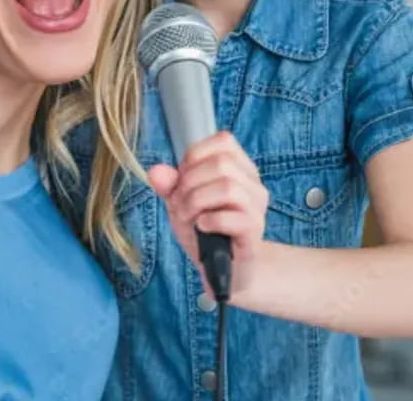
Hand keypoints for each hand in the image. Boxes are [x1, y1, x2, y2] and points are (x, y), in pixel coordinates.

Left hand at [148, 131, 268, 297]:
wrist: (223, 271)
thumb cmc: (206, 231)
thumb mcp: (181, 203)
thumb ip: (169, 185)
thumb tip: (156, 172)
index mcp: (240, 168)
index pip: (224, 141)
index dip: (195, 156)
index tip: (182, 178)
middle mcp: (253, 183)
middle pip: (222, 163)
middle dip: (190, 183)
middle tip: (179, 204)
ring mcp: (257, 207)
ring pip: (227, 187)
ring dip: (196, 202)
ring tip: (188, 217)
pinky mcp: (254, 230)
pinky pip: (231, 216)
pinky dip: (208, 220)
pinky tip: (202, 227)